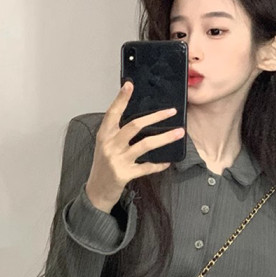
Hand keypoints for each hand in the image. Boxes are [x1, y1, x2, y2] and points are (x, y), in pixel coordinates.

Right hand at [85, 81, 183, 212]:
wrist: (96, 192)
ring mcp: (117, 160)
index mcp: (104, 135)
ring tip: (179, 133)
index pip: (113, 113)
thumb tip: (140, 120)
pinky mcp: (125, 174)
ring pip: (145, 144)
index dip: (121, 99)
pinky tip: (167, 162)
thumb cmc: (103, 167)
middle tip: (172, 112)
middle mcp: (109, 145)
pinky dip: (158, 164)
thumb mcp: (105, 146)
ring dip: (165, 138)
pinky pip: (146, 167)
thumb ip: (117, 133)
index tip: (130, 85)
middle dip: (156, 117)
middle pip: (135, 125)